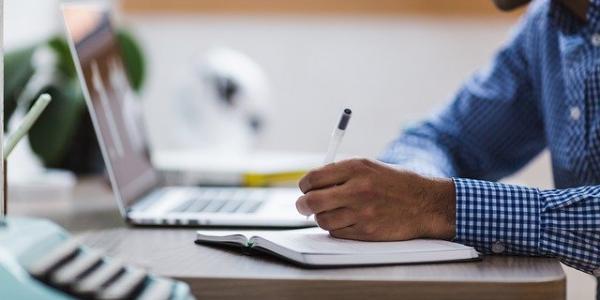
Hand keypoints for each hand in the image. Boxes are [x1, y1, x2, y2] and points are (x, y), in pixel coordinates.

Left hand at [296, 158, 455, 240]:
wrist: (425, 204)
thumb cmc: (395, 184)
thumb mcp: (369, 167)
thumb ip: (341, 173)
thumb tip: (312, 184)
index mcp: (356, 168)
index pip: (313, 178)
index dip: (305, 185)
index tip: (306, 189)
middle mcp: (357, 189)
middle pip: (311, 201)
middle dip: (303, 205)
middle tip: (304, 206)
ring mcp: (362, 212)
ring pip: (322, 220)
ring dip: (321, 217)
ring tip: (331, 213)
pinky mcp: (366, 231)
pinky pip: (336, 233)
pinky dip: (336, 228)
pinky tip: (346, 221)